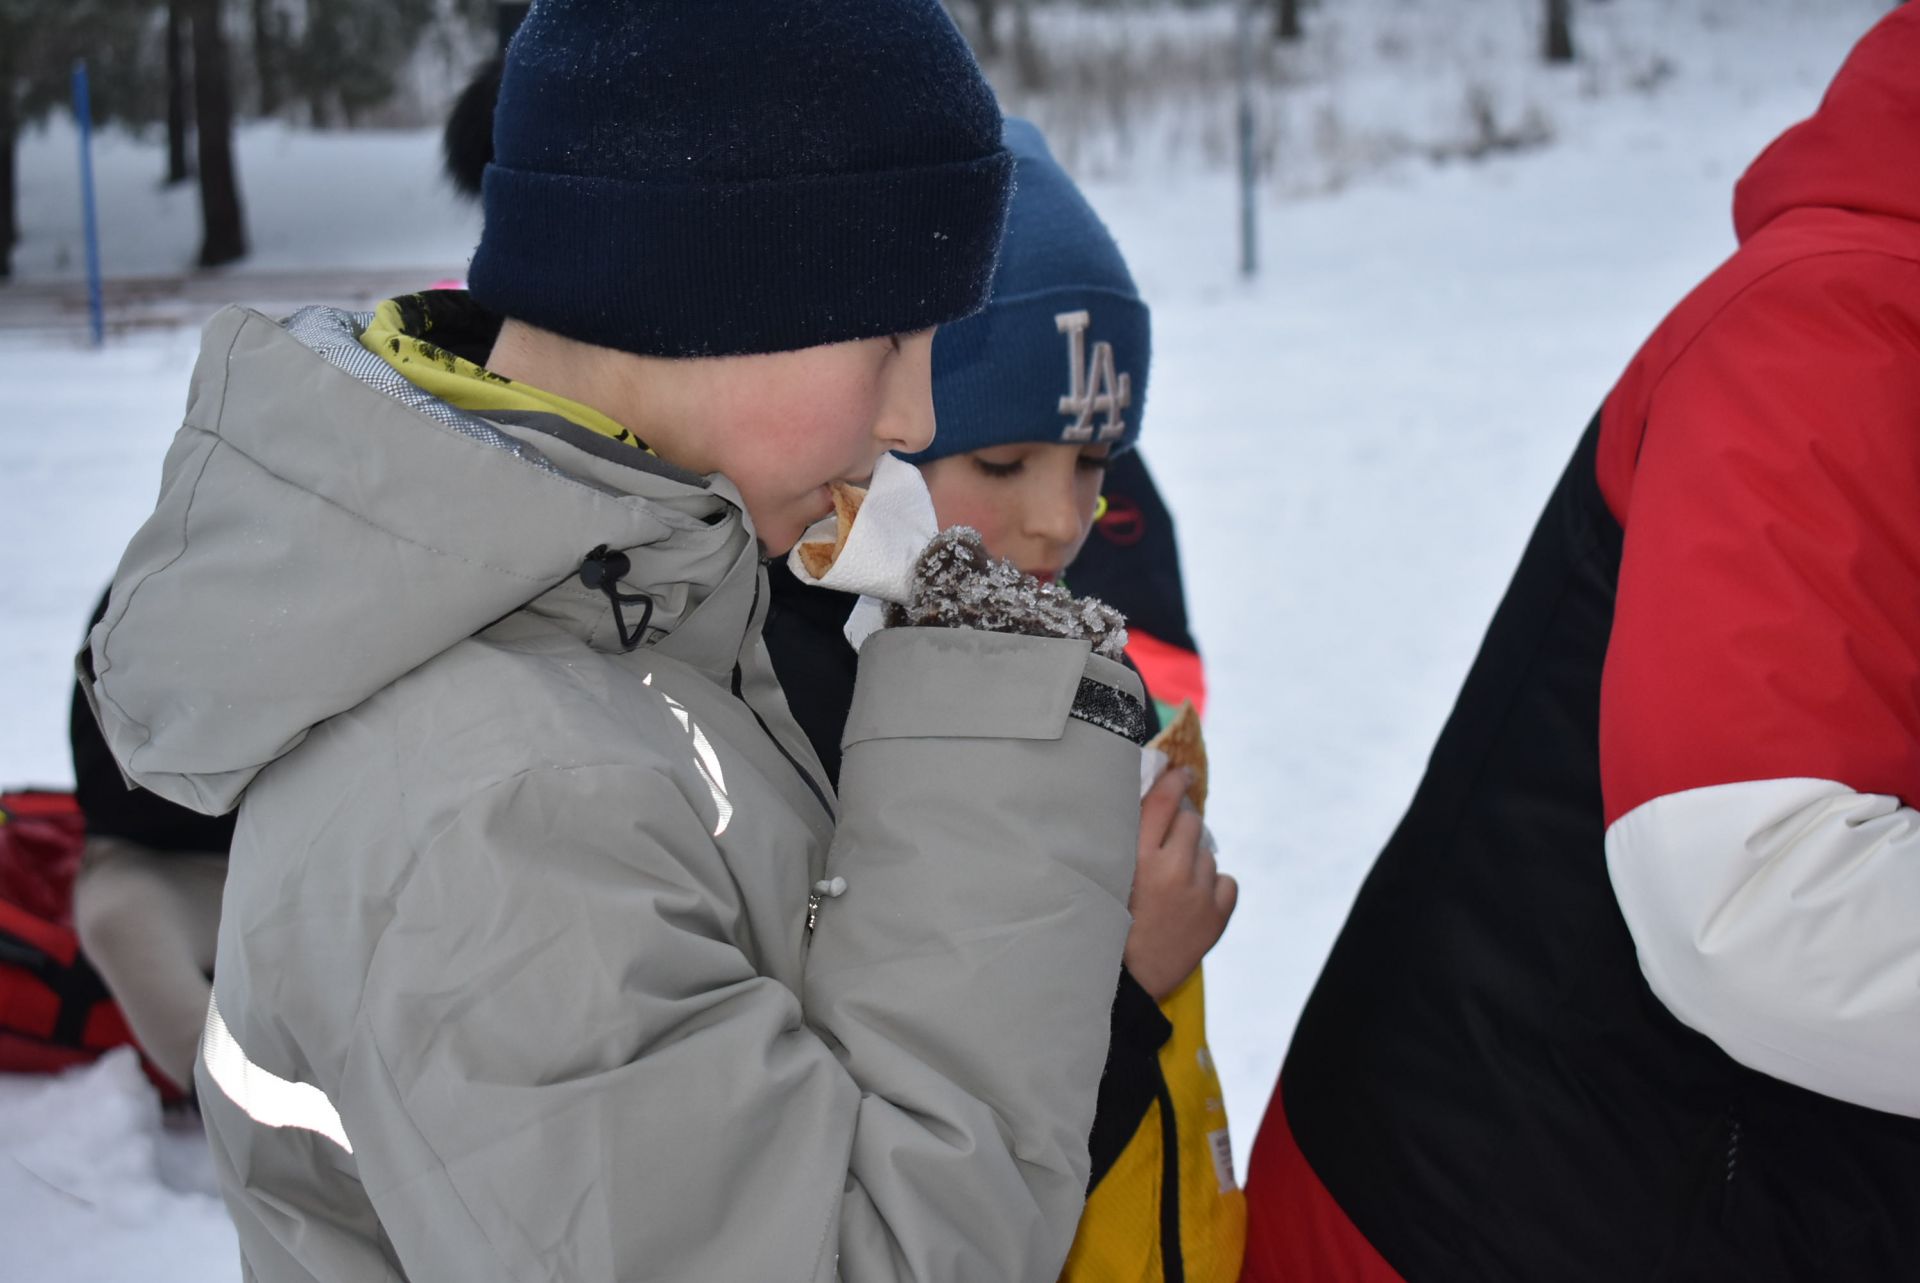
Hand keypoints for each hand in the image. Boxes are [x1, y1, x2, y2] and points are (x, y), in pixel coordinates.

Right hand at [1124, 766, 1236, 1000]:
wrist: (1125, 983)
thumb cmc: (1105, 924)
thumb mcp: (1106, 876)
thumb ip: (1124, 839)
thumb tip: (1151, 798)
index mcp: (1135, 856)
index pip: (1162, 801)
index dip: (1174, 781)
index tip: (1183, 772)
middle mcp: (1170, 869)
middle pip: (1191, 822)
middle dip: (1181, 829)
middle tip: (1166, 850)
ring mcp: (1197, 893)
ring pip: (1207, 854)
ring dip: (1194, 861)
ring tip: (1173, 887)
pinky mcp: (1217, 916)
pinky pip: (1227, 882)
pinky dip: (1214, 887)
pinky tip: (1193, 901)